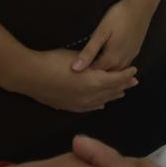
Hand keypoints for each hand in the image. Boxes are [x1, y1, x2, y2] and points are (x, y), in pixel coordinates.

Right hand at [9, 47, 137, 112]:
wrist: (30, 75)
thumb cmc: (53, 61)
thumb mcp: (78, 58)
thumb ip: (93, 63)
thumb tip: (103, 65)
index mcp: (93, 82)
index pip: (116, 79)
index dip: (126, 74)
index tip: (135, 70)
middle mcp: (89, 96)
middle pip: (111, 91)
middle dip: (123, 85)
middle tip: (134, 81)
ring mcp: (79, 104)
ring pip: (101, 101)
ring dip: (113, 96)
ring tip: (122, 92)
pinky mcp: (69, 107)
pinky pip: (89, 108)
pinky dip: (98, 104)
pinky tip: (101, 104)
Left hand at [78, 0, 155, 71]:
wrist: (140, 6)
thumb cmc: (118, 16)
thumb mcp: (100, 33)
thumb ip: (89, 52)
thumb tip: (75, 68)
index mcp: (111, 58)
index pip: (95, 72)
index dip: (85, 71)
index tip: (77, 67)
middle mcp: (122, 61)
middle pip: (107, 73)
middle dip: (96, 72)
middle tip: (85, 65)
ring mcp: (131, 56)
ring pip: (117, 70)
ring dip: (108, 69)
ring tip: (96, 63)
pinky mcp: (136, 50)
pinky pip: (125, 63)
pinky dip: (117, 65)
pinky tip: (112, 59)